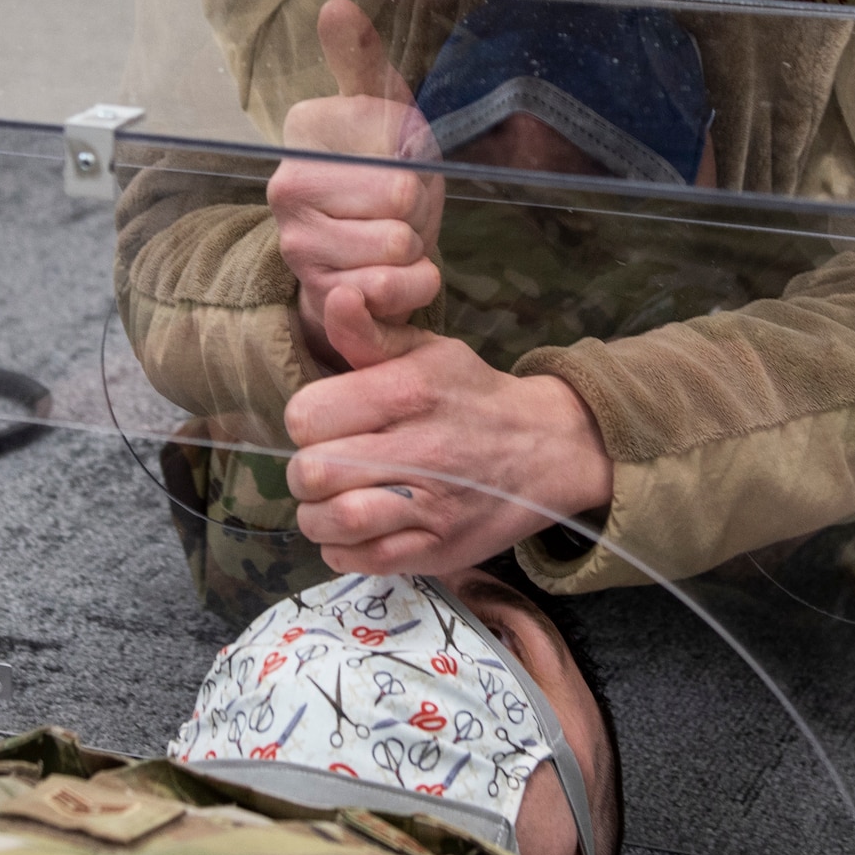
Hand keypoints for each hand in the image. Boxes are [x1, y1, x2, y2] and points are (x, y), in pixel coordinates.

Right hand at [267, 0, 443, 366]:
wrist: (372, 252)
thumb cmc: (383, 170)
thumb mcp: (384, 108)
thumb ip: (362, 58)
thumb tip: (335, 4)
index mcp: (306, 130)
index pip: (397, 147)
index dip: (418, 160)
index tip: (398, 160)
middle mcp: (286, 186)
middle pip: (401, 198)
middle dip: (419, 208)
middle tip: (401, 208)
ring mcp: (297, 244)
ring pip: (397, 244)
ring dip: (417, 247)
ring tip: (397, 238)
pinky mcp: (316, 294)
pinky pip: (388, 290)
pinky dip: (413, 286)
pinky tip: (401, 276)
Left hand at [283, 284, 614, 573]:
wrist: (548, 447)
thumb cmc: (471, 396)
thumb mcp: (427, 352)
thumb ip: (369, 333)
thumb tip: (335, 294)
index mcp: (409, 391)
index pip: (307, 416)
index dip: (308, 422)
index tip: (329, 425)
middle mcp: (421, 448)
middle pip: (312, 473)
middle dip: (307, 473)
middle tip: (327, 467)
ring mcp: (432, 505)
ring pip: (333, 521)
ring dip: (318, 516)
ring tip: (334, 501)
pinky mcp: (438, 549)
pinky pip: (360, 560)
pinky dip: (342, 549)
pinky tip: (355, 529)